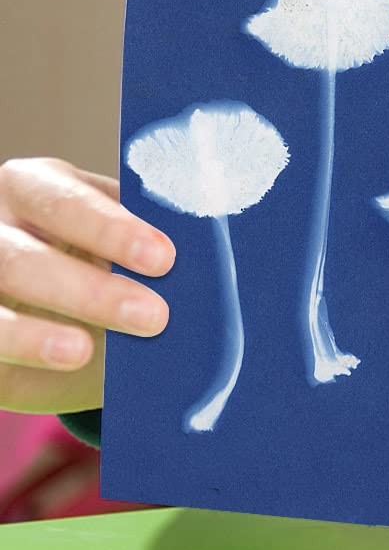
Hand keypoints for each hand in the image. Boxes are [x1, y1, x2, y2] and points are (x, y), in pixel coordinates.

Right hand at [0, 156, 173, 415]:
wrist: (43, 305)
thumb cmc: (92, 254)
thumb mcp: (110, 238)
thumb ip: (143, 242)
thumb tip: (208, 260)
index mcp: (35, 186)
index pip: (67, 203)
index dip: (112, 230)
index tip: (165, 259)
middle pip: (24, 258)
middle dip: (90, 289)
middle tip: (155, 316)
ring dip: (34, 334)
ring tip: (82, 351)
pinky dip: (15, 349)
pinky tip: (55, 363)